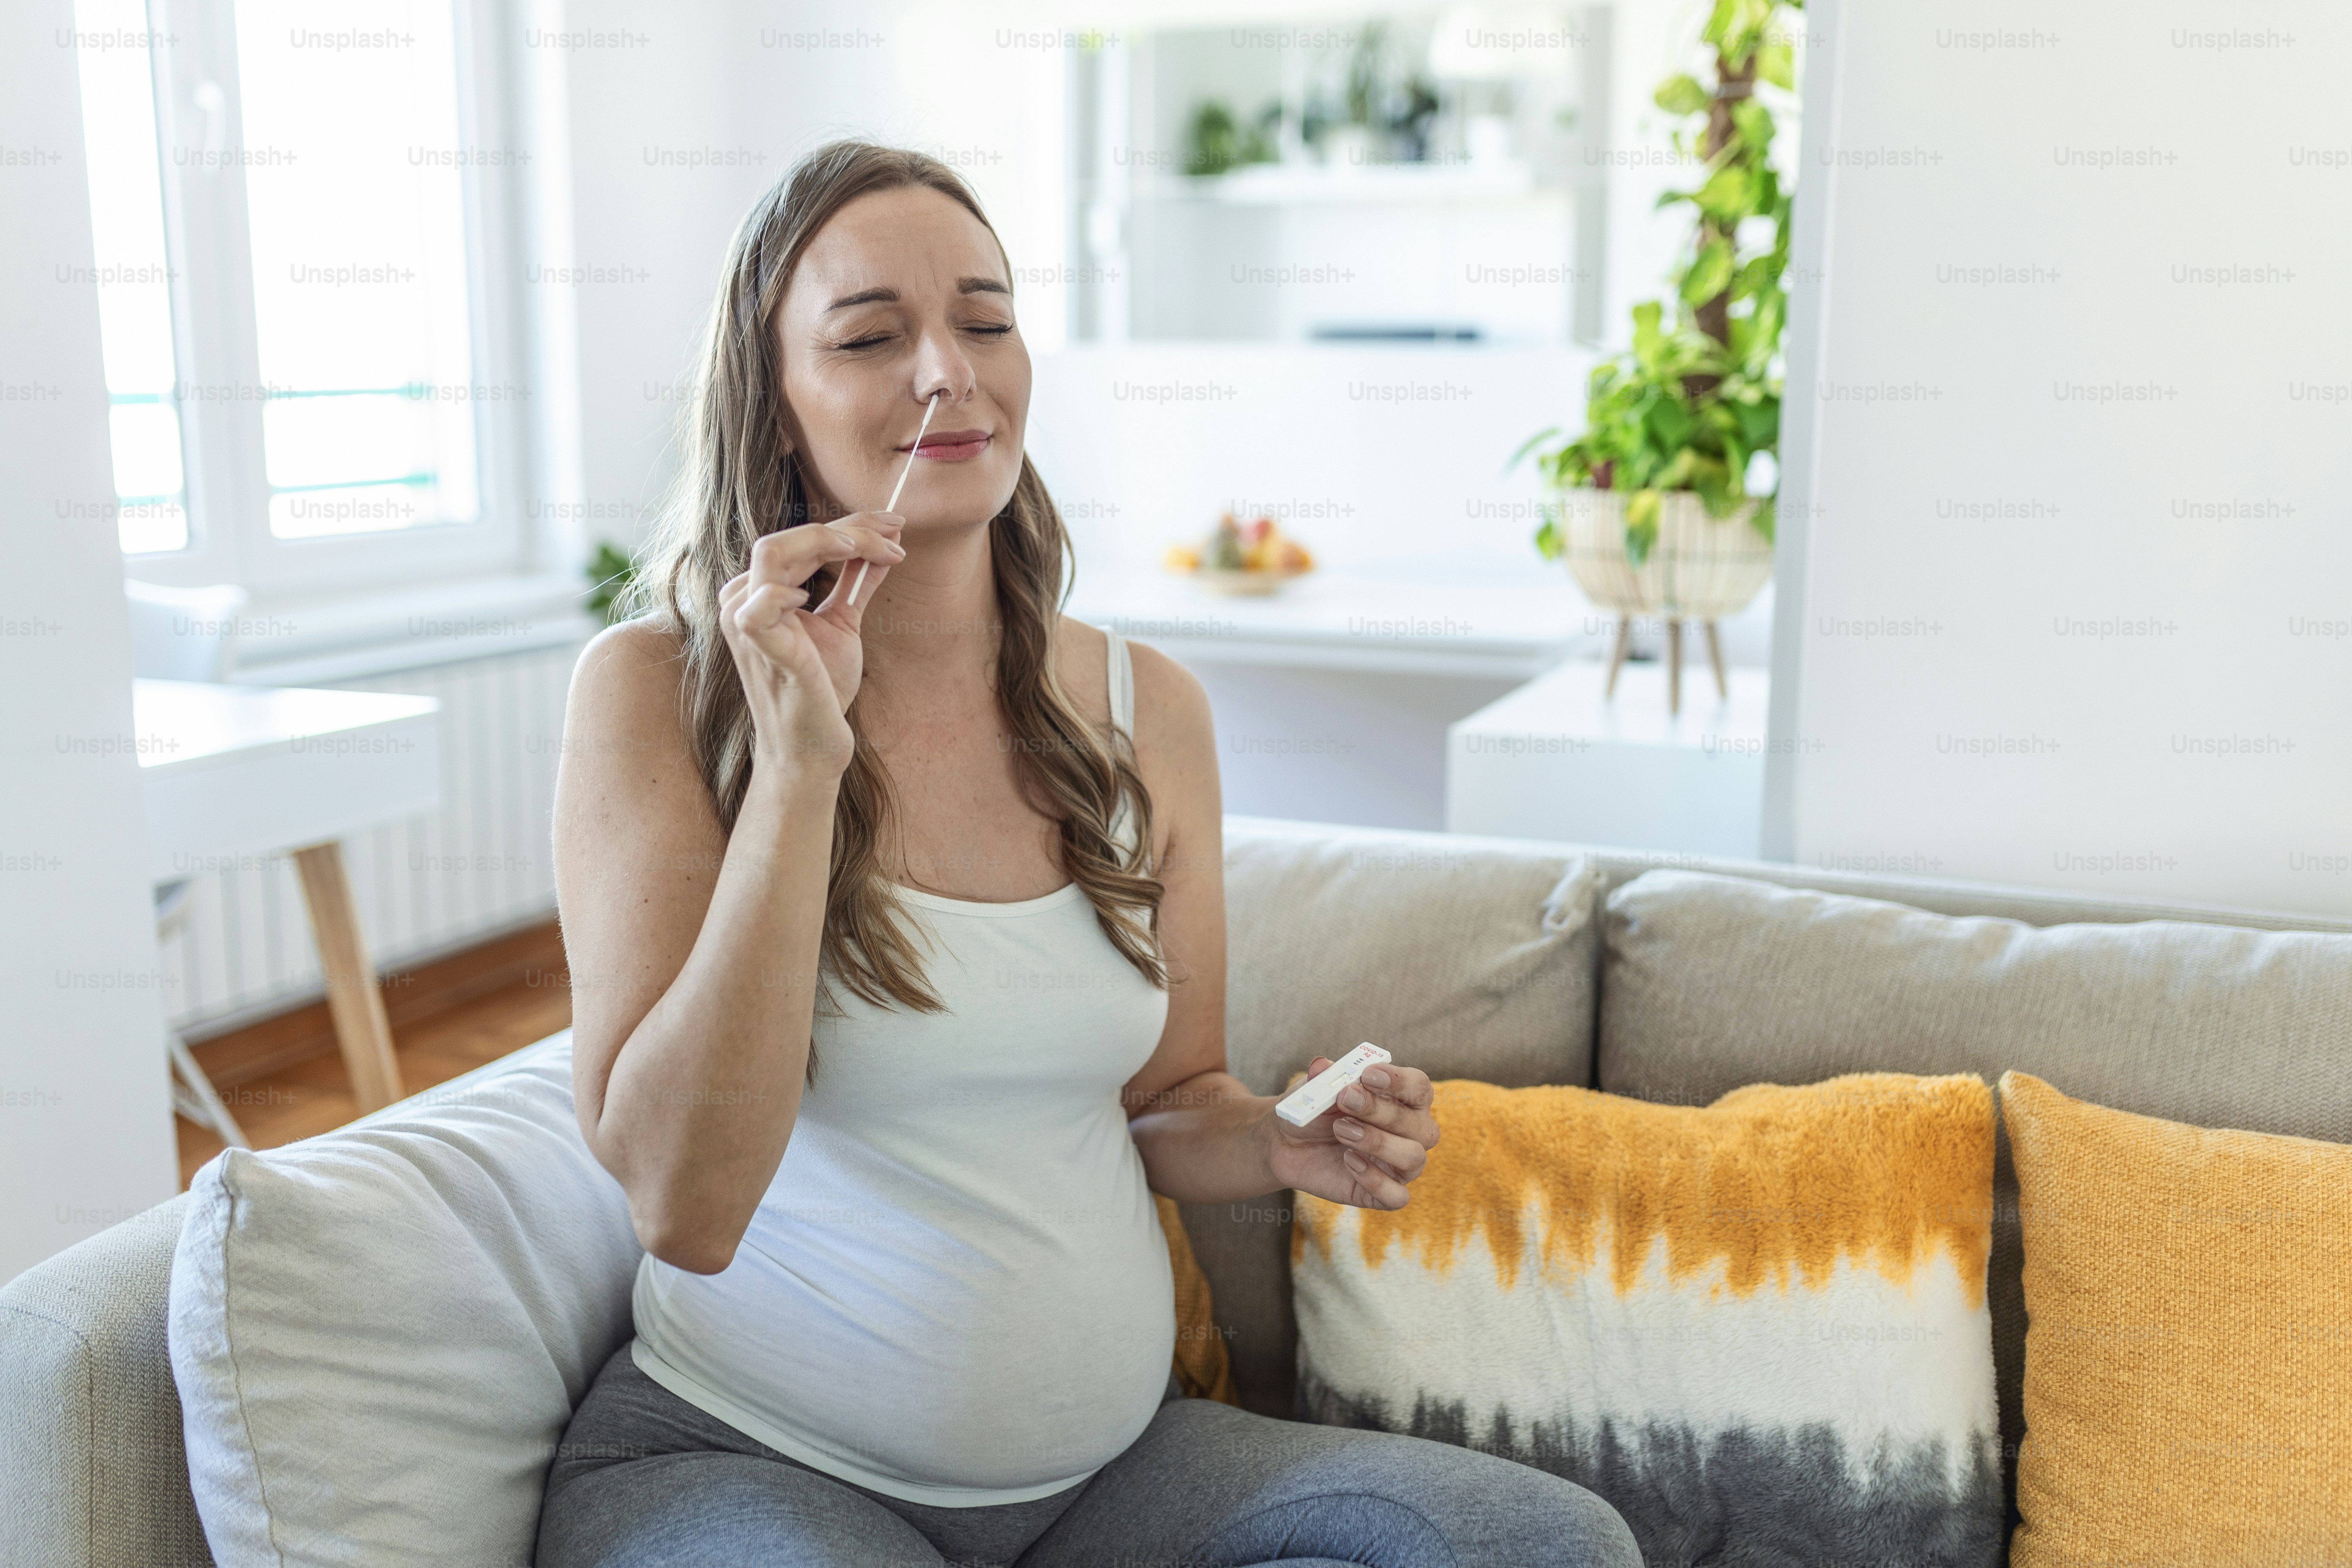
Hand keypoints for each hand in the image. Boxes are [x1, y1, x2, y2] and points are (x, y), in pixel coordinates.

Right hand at [716, 513, 905, 778]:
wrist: (813, 746)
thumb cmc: (822, 688)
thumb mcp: (843, 624)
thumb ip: (856, 584)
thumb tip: (884, 549)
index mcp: (759, 591)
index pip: (799, 541)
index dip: (850, 526)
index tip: (896, 526)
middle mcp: (742, 600)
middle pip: (788, 538)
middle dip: (849, 527)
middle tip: (897, 531)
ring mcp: (744, 624)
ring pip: (773, 553)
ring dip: (829, 542)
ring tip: (875, 550)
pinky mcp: (759, 649)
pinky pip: (758, 607)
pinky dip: (786, 593)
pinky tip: (815, 596)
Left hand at [1266, 1059, 1438, 1210]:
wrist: (1289, 1142)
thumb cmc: (1315, 1109)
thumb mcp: (1316, 1088)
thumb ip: (1323, 1076)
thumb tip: (1321, 1066)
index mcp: (1404, 1099)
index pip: (1419, 1088)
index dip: (1399, 1081)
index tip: (1368, 1075)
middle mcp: (1411, 1132)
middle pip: (1418, 1124)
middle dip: (1380, 1110)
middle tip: (1345, 1099)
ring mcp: (1401, 1165)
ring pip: (1414, 1157)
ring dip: (1377, 1142)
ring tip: (1341, 1130)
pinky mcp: (1385, 1193)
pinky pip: (1397, 1196)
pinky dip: (1374, 1179)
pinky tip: (1349, 1162)